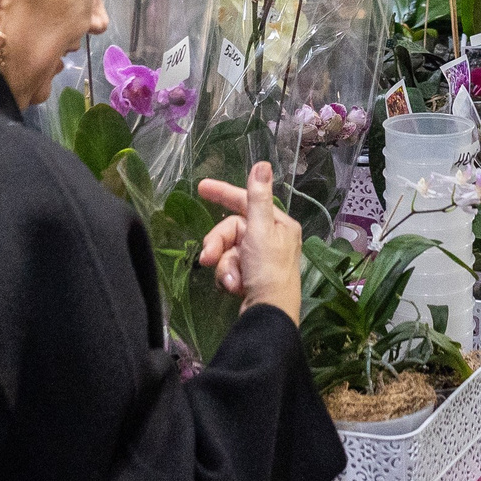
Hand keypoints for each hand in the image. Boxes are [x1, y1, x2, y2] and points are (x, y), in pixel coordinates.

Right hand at [196, 162, 302, 324]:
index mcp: (279, 224)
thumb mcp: (261, 231)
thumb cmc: (268, 271)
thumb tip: (263, 164)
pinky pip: (230, 267)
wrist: (268, 316)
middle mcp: (272, 238)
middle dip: (218, 244)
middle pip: (232, 229)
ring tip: (231, 281)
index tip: (201, 188)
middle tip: (207, 259)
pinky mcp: (252, 277)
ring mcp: (261, 259)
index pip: (247, 201)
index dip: (224, 193)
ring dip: (224, 266)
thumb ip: (257, 198)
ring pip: (228, 250)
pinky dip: (229, 277)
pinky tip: (235, 289)